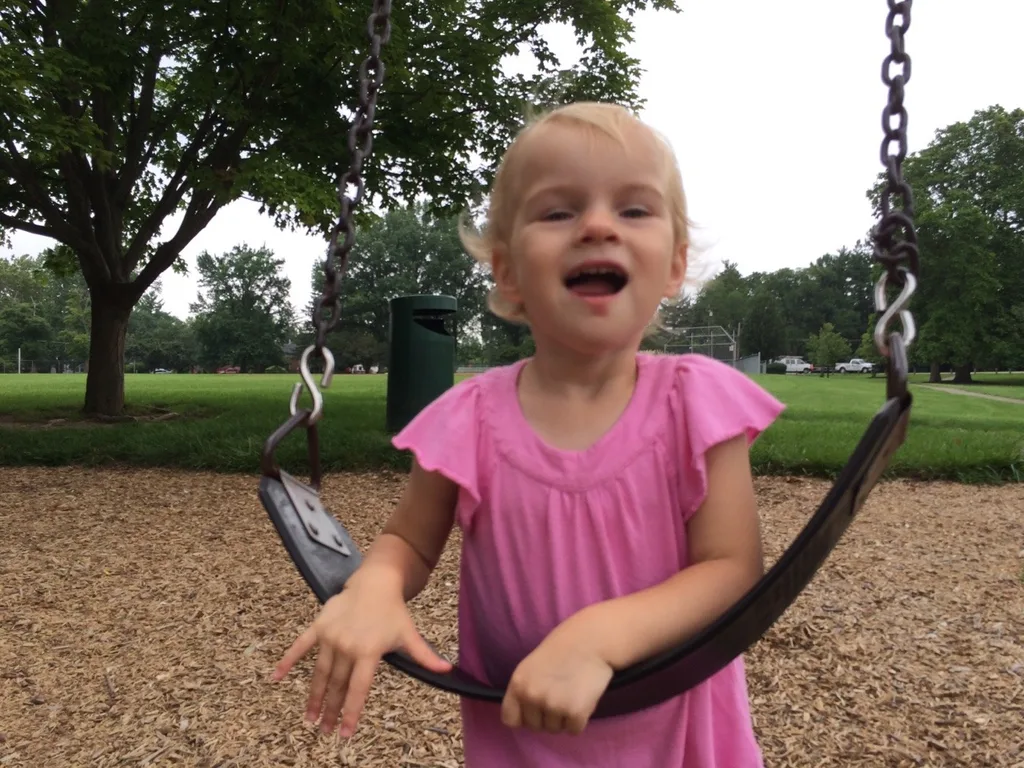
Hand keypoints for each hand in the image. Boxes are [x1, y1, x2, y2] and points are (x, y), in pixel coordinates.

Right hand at [271, 575, 451, 737]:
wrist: (375, 582)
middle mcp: (347, 646)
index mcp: (368, 652)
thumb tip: (448, 669)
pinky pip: (300, 646)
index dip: (352, 713)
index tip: (345, 734)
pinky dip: (288, 661)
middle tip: (325, 732)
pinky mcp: (319, 626)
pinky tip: (276, 678)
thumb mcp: (409, 634)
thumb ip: (424, 655)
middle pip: (338, 685)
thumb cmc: (394, 611)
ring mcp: (330, 636)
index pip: (358, 689)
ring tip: (310, 718)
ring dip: (314, 697)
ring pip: (320, 673)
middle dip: (332, 711)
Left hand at [500, 615, 613, 735]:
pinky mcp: (575, 712)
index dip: (524, 716)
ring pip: (555, 729)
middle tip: (559, 695)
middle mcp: (532, 697)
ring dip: (563, 718)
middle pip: (535, 727)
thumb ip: (526, 689)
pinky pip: (574, 730)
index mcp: (518, 684)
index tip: (534, 709)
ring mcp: (553, 706)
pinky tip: (582, 699)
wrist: (591, 640)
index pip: (510, 719)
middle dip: (546, 717)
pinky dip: (579, 720)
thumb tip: (526, 714)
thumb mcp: (531, 666)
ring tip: (572, 694)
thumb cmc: (561, 649)